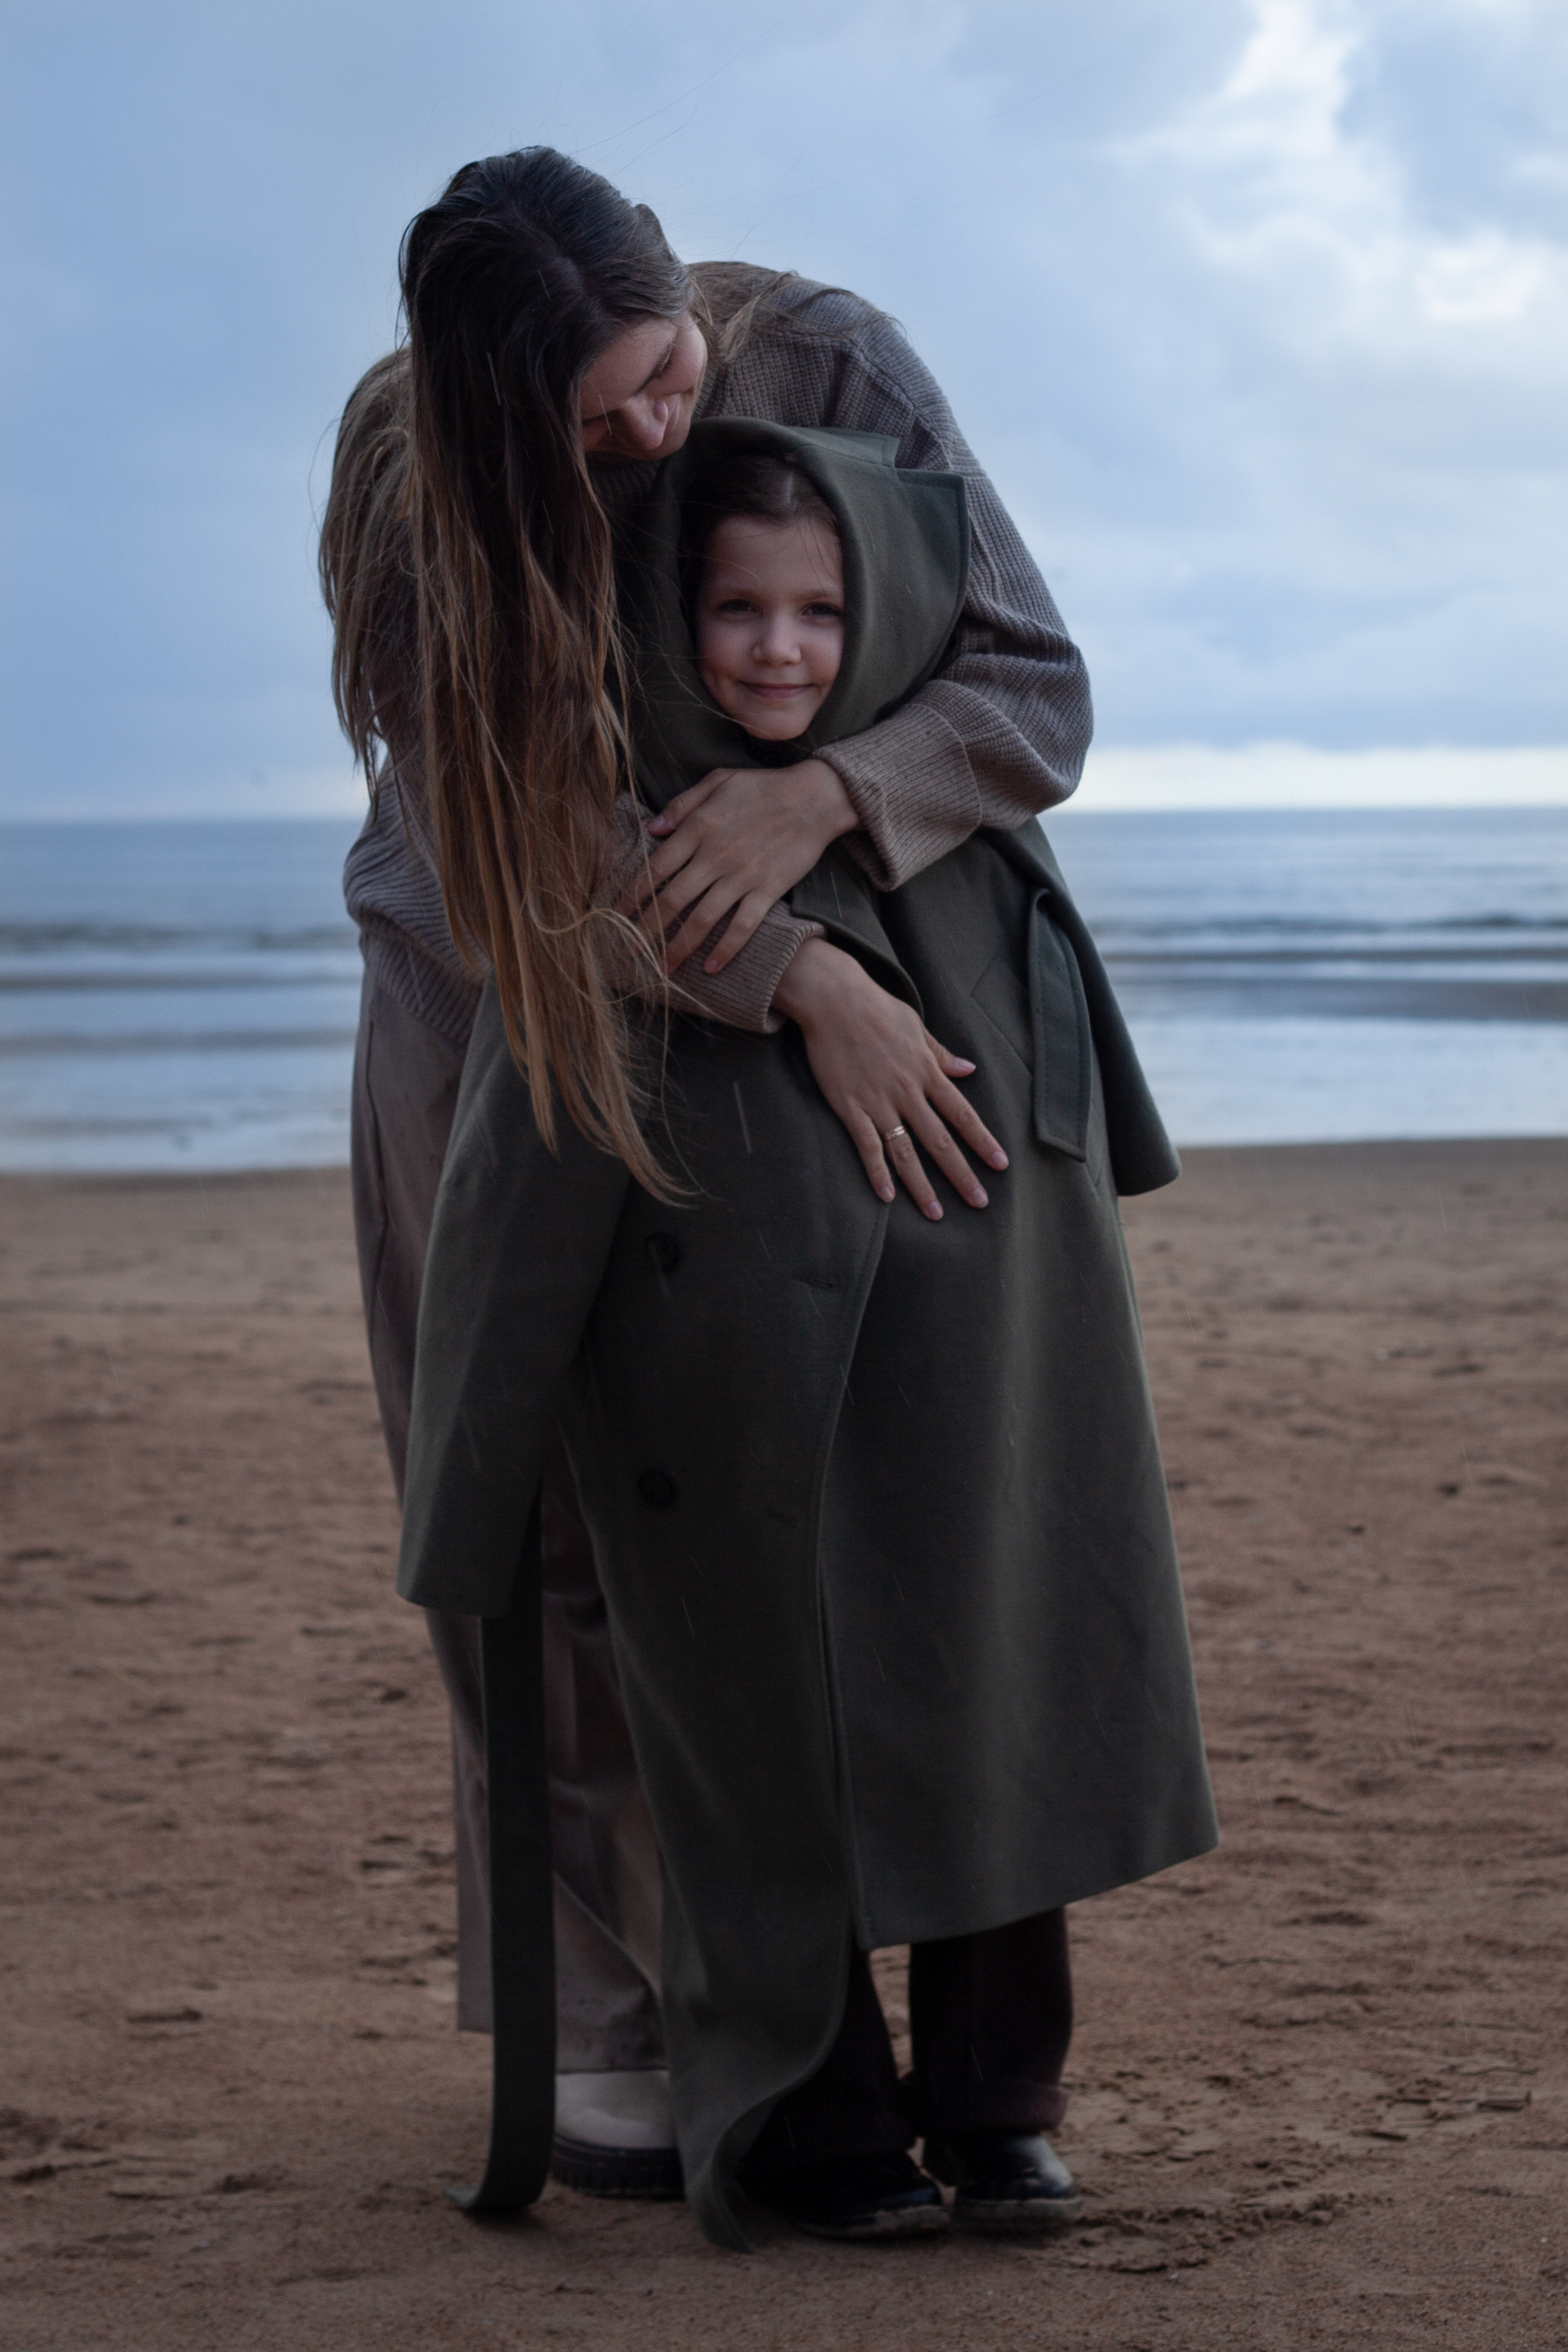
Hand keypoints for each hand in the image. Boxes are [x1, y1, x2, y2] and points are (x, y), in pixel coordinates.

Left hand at [617, 759, 855, 977]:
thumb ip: (682, 804)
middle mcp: (715, 856)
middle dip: (645, 928)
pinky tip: (711, 968)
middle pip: (672, 899)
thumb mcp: (718, 781)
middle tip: (627, 950)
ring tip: (660, 968)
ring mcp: (742, 876)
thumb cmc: (764, 787)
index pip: (655, 868)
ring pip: (702, 919)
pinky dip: (726, 949)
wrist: (815, 798)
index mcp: (699, 828)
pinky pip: (743, 926)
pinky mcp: (768, 890)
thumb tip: (651, 829)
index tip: (614, 914)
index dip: (632, 894)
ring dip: (678, 947)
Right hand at [773, 940, 1008, 1219]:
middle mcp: (908, 1092)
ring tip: (936, 1213)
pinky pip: (867, 1146)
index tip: (1000, 1164)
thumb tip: (968, 1070)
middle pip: (940, 1141)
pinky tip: (887, 1197)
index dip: (983, 1141)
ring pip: (906, 1152)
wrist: (833, 998)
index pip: (962, 1114)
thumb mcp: (917, 1026)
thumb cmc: (876, 1007)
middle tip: (980, 1203)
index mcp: (927, 1072)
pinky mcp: (850, 1106)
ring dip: (922, 1185)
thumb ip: (941, 1053)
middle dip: (962, 1174)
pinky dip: (877, 1172)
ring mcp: (878, 1102)